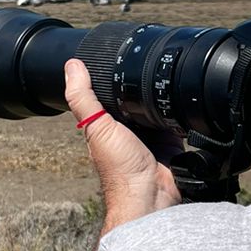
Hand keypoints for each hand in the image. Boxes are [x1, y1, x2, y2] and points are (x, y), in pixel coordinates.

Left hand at [64, 59, 181, 227]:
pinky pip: (177, 119)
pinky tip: (178, 104)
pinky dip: (179, 113)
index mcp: (106, 123)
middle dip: (141, 85)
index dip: (112, 74)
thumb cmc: (119, 170)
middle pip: (135, 96)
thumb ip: (84, 98)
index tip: (118, 54)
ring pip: (156, 105)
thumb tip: (72, 65)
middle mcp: (127, 128)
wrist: (151, 196)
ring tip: (163, 89)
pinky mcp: (171, 140)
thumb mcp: (96, 127)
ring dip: (161, 98)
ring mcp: (150, 134)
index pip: (108, 91)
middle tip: (147, 70)